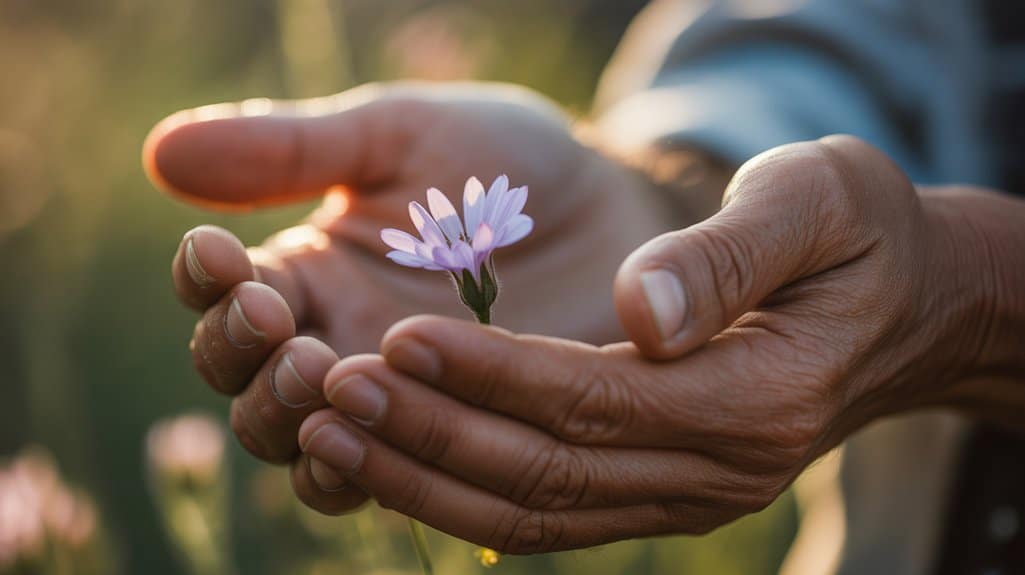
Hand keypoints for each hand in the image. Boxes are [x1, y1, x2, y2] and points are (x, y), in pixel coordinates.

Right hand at [152, 83, 673, 505]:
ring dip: (286, 416)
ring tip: (322, 371)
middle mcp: (330, 338)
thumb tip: (159, 155)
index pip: (220, 291)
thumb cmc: (504, 164)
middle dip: (240, 356)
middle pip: (240, 380)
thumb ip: (292, 151)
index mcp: (309, 266)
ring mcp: (384, 396)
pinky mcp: (440, 436)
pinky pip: (374, 475)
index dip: (203, 280)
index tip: (217, 252)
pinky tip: (366, 434)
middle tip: (277, 323)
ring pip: (293, 439)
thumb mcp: (397, 138)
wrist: (610, 213)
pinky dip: (353, 465)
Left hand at [294, 136, 1004, 550]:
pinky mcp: (660, 489)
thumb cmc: (858, 237)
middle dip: (433, 435)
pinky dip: (464, 493)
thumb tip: (643, 313)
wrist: (904, 306)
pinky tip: (393, 458)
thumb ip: (730, 255)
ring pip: (537, 509)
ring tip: (332, 431)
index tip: (401, 335)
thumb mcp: (817, 204)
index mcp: (759, 395)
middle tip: (332, 389)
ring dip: (427, 477)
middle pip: (551, 471)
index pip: (598, 399)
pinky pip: (550, 512)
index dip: (494, 374)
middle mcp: (721, 467)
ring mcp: (688, 492)